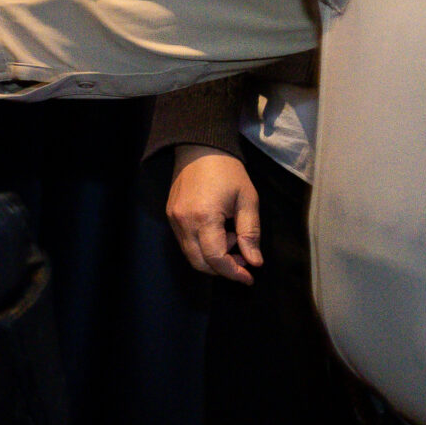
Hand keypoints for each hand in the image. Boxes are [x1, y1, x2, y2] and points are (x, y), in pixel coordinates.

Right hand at [164, 145, 261, 282]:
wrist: (200, 147)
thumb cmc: (228, 171)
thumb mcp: (248, 200)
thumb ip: (250, 233)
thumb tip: (254, 262)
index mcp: (204, 218)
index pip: (215, 259)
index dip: (233, 272)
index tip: (250, 277)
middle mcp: (184, 222)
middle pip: (199, 263)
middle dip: (222, 268)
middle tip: (243, 259)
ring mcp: (174, 219)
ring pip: (190, 255)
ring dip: (212, 257)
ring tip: (232, 239)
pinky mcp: (170, 215)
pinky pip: (185, 242)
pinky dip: (202, 246)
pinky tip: (218, 231)